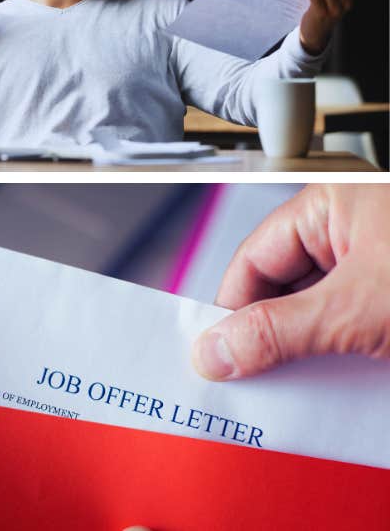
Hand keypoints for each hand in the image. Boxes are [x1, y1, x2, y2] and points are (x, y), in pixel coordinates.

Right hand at [192, 184, 389, 380]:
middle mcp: (354, 228)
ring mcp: (379, 263)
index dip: (231, 310)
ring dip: (311, 353)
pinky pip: (351, 327)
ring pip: (318, 313)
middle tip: (253, 381)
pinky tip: (340, 383)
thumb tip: (217, 349)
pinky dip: (345, 357)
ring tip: (305, 386)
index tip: (216, 354)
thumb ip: (279, 331)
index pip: (254, 259)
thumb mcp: (355, 308)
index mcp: (334, 203)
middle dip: (272, 337)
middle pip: (282, 288)